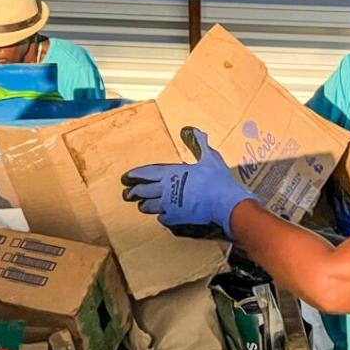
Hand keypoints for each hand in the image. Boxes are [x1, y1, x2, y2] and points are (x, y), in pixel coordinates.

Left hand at [120, 128, 256, 237]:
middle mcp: (166, 190)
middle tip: (126, 194)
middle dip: (132, 192)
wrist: (224, 202)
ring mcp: (169, 206)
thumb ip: (201, 144)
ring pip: (148, 207)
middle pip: (142, 191)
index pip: (146, 173)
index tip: (125, 177)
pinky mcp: (176, 218)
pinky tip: (162, 216)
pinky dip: (161, 217)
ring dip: (144, 205)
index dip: (134, 175)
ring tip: (141, 206)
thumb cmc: (216, 179)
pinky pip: (162, 218)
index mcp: (171, 173)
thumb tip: (197, 131)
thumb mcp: (210, 157)